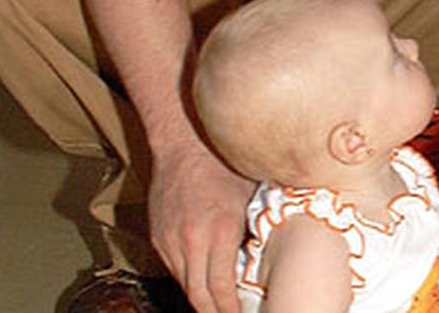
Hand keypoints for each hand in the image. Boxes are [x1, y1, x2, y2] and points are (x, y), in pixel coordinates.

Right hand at [149, 142, 256, 312]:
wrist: (183, 142)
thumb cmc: (224, 163)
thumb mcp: (253, 195)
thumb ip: (261, 228)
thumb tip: (281, 253)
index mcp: (219, 231)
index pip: (220, 289)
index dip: (230, 310)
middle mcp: (191, 240)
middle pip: (198, 296)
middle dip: (215, 312)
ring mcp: (170, 239)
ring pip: (184, 284)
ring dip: (201, 297)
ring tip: (220, 304)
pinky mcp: (158, 236)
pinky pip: (174, 268)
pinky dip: (189, 277)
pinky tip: (204, 279)